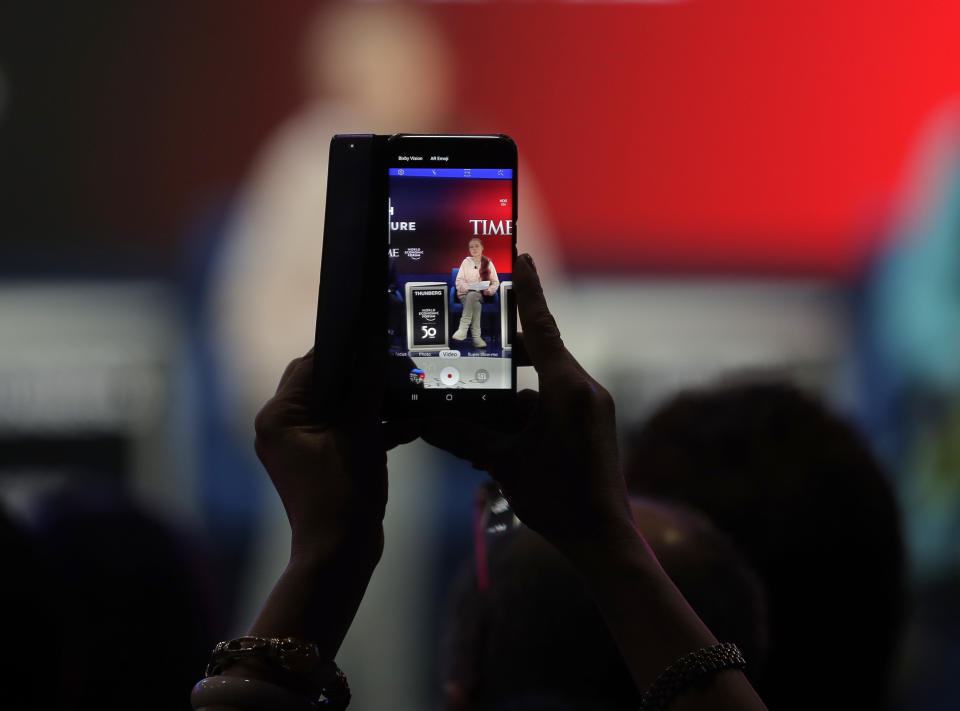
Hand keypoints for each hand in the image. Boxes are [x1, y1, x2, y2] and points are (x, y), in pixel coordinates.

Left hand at [253, 350, 412, 564]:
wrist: (339, 554)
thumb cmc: (343, 491)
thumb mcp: (360, 433)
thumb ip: (365, 389)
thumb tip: (373, 351)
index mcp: (278, 416)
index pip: (310, 366)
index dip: (344, 350)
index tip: (374, 337)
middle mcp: (280, 428)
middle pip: (322, 384)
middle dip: (359, 375)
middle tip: (390, 363)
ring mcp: (298, 447)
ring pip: (337, 408)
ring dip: (369, 402)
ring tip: (403, 392)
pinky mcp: (318, 462)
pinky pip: (343, 432)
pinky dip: (370, 427)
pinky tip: (407, 424)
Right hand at [421, 254, 634, 551]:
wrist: (603, 537)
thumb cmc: (558, 499)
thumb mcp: (504, 463)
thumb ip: (464, 437)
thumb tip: (424, 422)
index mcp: (567, 388)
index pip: (540, 326)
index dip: (527, 291)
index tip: (520, 257)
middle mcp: (582, 389)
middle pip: (538, 352)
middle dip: (503, 349)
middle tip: (472, 335)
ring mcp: (588, 408)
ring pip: (541, 383)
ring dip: (509, 390)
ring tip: (473, 398)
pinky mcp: (588, 425)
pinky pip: (551, 404)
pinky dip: (524, 410)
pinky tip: (495, 432)